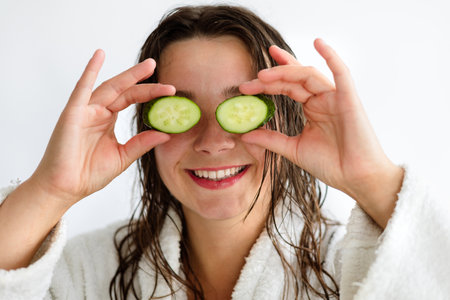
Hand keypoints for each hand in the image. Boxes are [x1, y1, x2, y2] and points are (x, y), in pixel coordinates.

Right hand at [29, 50, 173, 207]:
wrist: (66, 188)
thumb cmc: (89, 174)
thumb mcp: (123, 156)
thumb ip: (142, 143)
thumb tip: (166, 134)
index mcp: (108, 121)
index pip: (132, 101)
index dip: (150, 95)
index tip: (170, 92)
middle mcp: (97, 112)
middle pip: (124, 90)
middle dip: (142, 80)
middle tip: (158, 66)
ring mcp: (85, 111)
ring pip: (110, 87)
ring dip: (128, 75)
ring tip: (148, 66)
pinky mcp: (72, 113)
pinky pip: (82, 88)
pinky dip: (90, 71)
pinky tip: (99, 55)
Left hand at [240, 39, 402, 226]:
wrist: (356, 179)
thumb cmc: (331, 164)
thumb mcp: (292, 149)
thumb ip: (270, 139)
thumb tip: (244, 134)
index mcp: (311, 108)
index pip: (286, 87)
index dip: (267, 83)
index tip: (245, 85)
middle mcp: (322, 99)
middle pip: (294, 79)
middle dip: (270, 78)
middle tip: (249, 82)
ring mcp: (336, 97)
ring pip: (309, 75)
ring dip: (286, 71)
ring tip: (264, 76)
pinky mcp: (349, 99)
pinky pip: (341, 73)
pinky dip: (331, 56)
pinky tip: (318, 43)